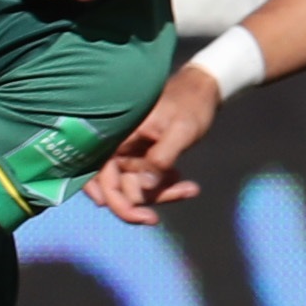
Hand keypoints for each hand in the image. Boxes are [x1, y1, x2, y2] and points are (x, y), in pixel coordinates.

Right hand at [86, 68, 223, 224]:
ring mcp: (129, 153)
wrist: (203, 88)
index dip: (116, 201)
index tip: (143, 217)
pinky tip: (186, 183)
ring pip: (135, 188)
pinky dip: (164, 187)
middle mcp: (117, 146)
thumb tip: (141, 188)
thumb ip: (160, 158)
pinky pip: (147, 181)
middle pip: (118, 187)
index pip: (103, 176)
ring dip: (160, 194)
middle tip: (175, 201)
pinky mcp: (141, 158)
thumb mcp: (180, 131)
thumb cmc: (191, 104)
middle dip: (145, 201)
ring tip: (190, 188)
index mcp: (118, 136)